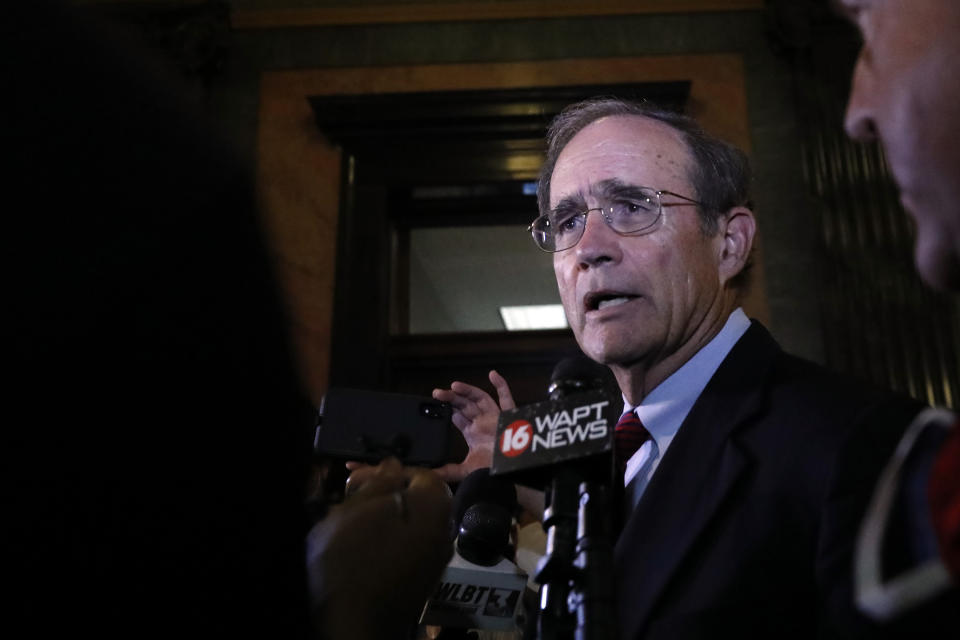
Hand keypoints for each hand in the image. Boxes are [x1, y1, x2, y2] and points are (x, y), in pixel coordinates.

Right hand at [306, 458, 452, 639]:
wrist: (351, 629)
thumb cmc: (352, 563)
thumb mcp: (359, 511)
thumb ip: (380, 483)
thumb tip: (394, 464)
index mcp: (434, 515)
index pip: (424, 474)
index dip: (391, 470)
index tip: (361, 479)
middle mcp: (441, 538)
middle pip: (418, 500)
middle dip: (384, 492)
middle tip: (351, 497)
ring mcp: (430, 564)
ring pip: (408, 524)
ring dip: (380, 516)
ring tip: (347, 520)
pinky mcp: (415, 582)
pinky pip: (402, 547)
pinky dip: (382, 539)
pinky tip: (356, 546)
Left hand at [430, 370, 515, 482]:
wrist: (507, 476)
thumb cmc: (488, 472)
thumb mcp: (464, 471)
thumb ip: (447, 471)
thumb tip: (427, 474)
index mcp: (473, 434)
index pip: (457, 417)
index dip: (447, 409)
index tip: (435, 403)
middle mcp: (482, 423)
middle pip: (465, 405)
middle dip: (452, 398)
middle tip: (438, 393)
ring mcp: (495, 418)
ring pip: (480, 399)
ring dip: (468, 390)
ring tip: (454, 385)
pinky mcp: (507, 418)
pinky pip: (507, 399)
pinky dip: (502, 386)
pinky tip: (493, 374)